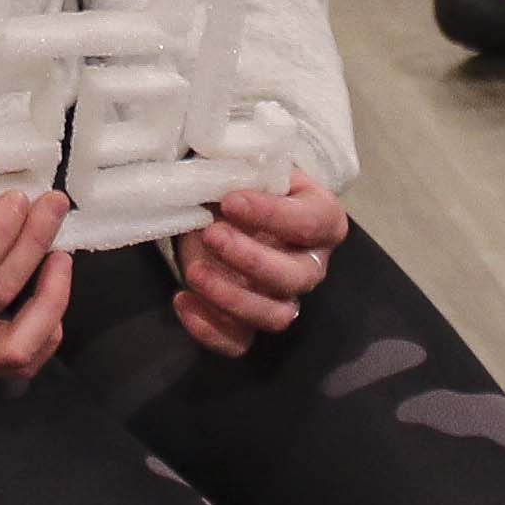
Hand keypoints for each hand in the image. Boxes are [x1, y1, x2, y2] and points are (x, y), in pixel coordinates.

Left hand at [170, 173, 344, 357]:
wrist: (223, 204)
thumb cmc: (243, 179)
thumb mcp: (246, 163)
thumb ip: (243, 166)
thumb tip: (221, 172)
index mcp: (321, 218)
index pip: (310, 222)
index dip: (271, 215)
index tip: (229, 201)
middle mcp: (310, 263)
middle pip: (296, 277)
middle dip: (251, 259)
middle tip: (211, 235)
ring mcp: (283, 297)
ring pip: (274, 316)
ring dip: (232, 298)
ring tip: (194, 273)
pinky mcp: (251, 322)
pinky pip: (240, 341)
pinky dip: (210, 330)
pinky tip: (182, 300)